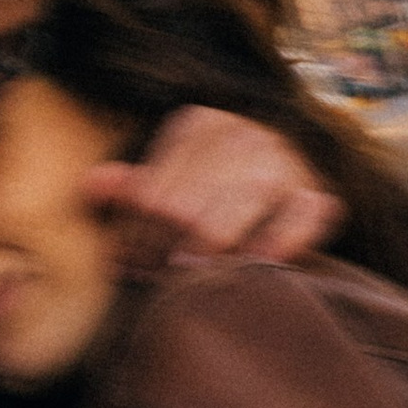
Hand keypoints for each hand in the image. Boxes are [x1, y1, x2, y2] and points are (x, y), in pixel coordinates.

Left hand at [84, 104, 340, 272]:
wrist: (296, 158)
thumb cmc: (219, 176)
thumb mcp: (176, 169)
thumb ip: (136, 184)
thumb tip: (92, 186)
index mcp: (198, 127)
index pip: (150, 195)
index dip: (132, 239)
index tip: (126, 265)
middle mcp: (241, 138)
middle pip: (181, 215)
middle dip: (160, 256)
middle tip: (154, 280)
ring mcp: (281, 165)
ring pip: (224, 225)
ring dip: (199, 262)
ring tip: (188, 281)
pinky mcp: (315, 195)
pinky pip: (292, 228)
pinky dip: (271, 251)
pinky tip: (250, 268)